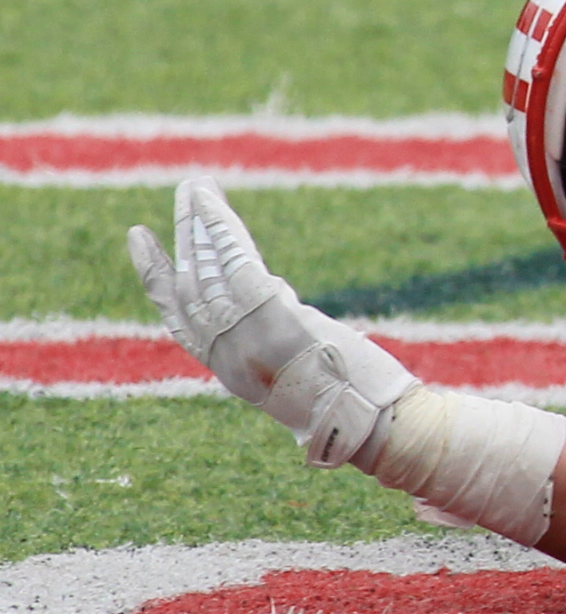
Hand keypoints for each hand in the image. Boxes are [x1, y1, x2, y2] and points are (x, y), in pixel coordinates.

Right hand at [126, 180, 416, 467]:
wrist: (377, 427)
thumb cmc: (352, 403)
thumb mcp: (296, 368)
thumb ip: (274, 332)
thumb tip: (272, 291)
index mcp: (231, 370)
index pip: (179, 319)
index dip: (156, 280)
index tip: (141, 241)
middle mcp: (230, 357)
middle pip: (190, 288)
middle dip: (180, 237)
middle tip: (181, 194)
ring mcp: (250, 342)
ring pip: (210, 273)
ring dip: (201, 225)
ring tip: (196, 187)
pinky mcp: (277, 325)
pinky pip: (240, 270)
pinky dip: (224, 236)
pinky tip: (217, 208)